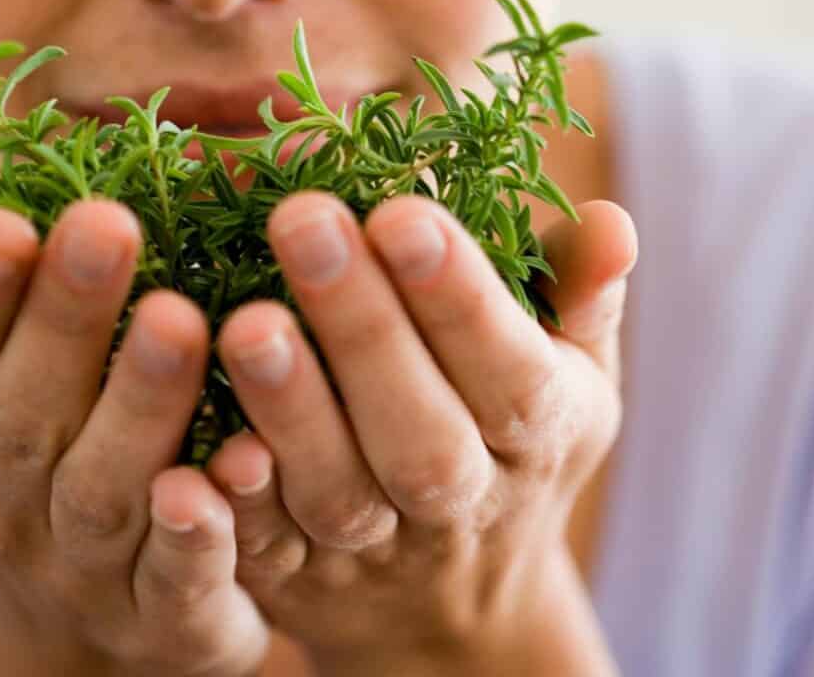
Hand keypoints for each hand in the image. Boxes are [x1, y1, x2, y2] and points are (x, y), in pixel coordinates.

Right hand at [0, 200, 268, 676]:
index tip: (0, 221)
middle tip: (106, 224)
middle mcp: (9, 505)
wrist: (92, 622)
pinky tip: (240, 459)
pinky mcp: (165, 618)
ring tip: (179, 319)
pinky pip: (179, 577)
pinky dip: (201, 529)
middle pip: (27, 416)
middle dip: (64, 320)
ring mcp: (85, 569)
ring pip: (105, 491)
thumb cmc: (39, 457)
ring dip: (139, 405)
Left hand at [199, 191, 636, 670]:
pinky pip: (267, 553)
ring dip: (292, 410)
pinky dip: (237, 512)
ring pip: (337, 489)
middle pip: (419, 427)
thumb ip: (580, 294)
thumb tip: (611, 220)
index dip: (457, 295)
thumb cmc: (510, 440)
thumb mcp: (571, 372)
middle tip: (305, 220)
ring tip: (247, 319)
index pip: (506, 364)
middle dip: (363, 326)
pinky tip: (202, 447)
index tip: (403, 210)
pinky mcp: (300, 577)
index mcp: (536, 429)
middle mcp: (460, 495)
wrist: (458, 602)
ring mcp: (377, 546)